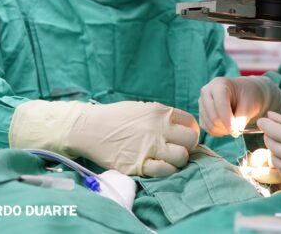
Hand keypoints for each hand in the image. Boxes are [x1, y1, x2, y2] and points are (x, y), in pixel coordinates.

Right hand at [9, 100, 198, 176]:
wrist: (89, 129)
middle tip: (178, 148)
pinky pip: (165, 171)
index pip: (190, 122)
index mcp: (160, 113)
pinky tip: (158, 166)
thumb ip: (163, 116)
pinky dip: (166, 170)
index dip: (189, 130)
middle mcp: (158, 129)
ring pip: (181, 158)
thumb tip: (183, 128)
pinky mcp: (139, 165)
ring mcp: (149, 148)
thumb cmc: (117, 117)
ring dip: (178, 160)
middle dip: (188, 146)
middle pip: (190, 141)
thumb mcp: (143, 108)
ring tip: (168, 159)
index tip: (183, 136)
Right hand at [198, 76, 280, 136]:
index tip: (237, 132)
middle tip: (238, 128)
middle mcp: (206, 92)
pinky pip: (208, 129)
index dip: (228, 121)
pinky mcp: (201, 114)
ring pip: (210, 125)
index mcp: (219, 84)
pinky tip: (227, 126)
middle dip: (227, 127)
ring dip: (224, 130)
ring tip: (234, 124)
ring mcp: (202, 103)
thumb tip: (234, 131)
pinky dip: (219, 131)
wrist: (244, 94)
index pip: (220, 105)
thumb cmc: (248, 96)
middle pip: (214, 117)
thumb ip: (242, 118)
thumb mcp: (250, 104)